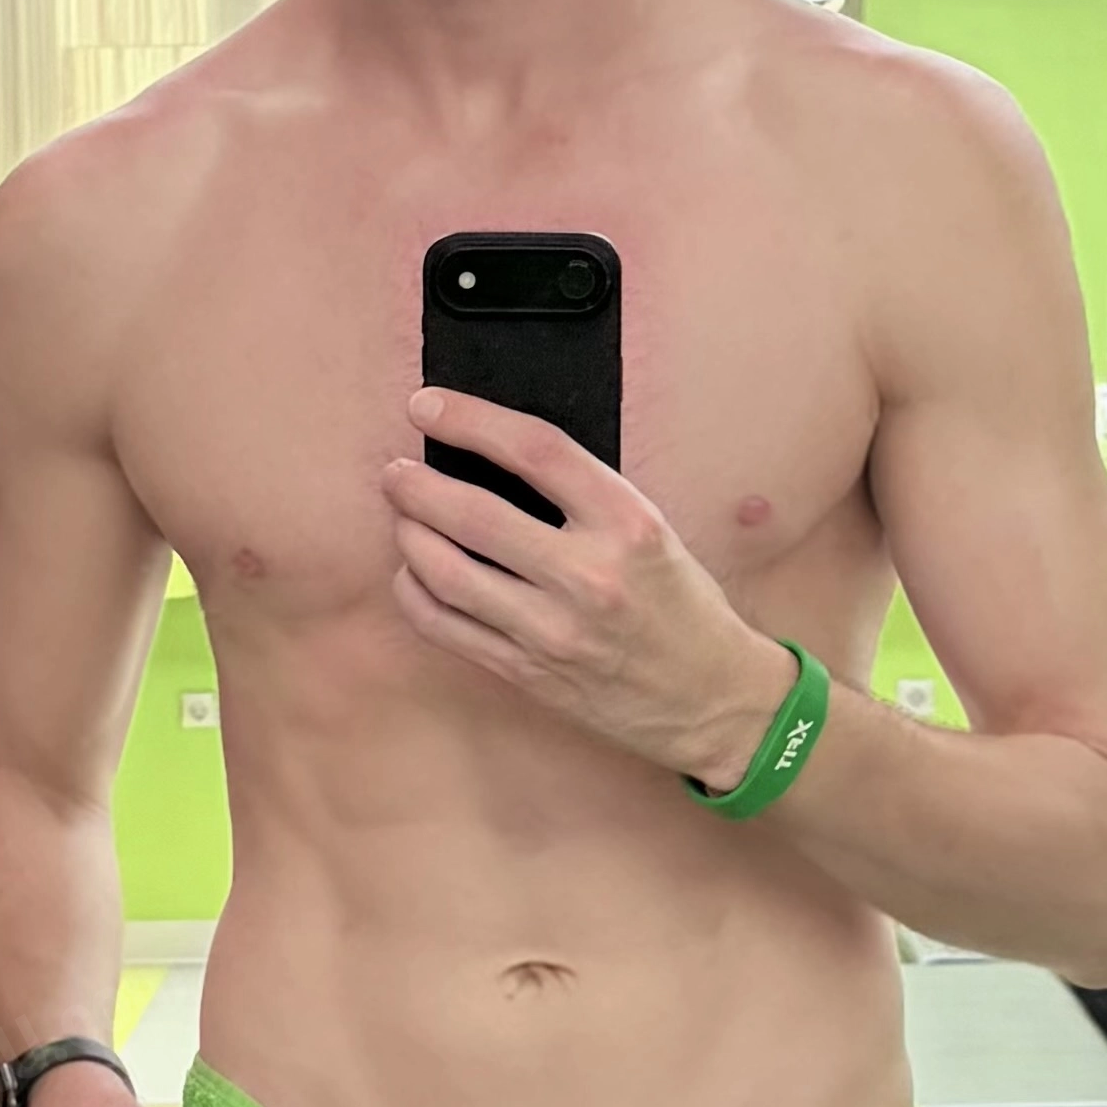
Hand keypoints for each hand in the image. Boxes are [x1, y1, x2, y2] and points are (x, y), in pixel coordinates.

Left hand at [381, 388, 798, 791]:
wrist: (712, 699)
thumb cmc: (681, 606)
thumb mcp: (652, 531)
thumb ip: (583, 498)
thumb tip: (493, 458)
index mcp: (628, 523)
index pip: (536, 450)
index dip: (471, 420)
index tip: (429, 406)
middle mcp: (588, 575)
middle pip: (474, 513)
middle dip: (416, 486)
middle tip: (394, 471)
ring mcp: (551, 629)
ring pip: (446, 573)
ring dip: (409, 536)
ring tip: (402, 517)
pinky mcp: (525, 671)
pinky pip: (444, 627)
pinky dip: (414, 592)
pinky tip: (412, 573)